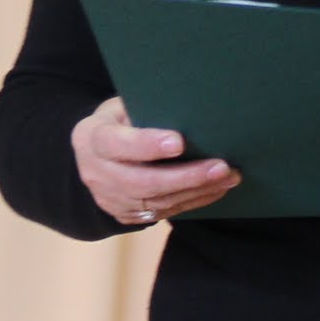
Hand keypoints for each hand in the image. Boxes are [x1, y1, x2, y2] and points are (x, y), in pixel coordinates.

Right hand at [71, 96, 239, 226]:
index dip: (148, 144)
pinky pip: (163, 212)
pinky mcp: (125, 215)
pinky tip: (216, 189)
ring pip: (157, 201)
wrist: (95, 154)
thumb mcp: (121, 106)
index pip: (117, 143)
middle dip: (186, 176)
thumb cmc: (118, 120)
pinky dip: (193, 200)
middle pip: (143, 181)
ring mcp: (110, 199)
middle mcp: (96, 173)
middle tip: (221, 167)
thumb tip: (191, 113)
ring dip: (197, 190)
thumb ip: (144, 111)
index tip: (180, 142)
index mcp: (91, 138)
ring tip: (228, 177)